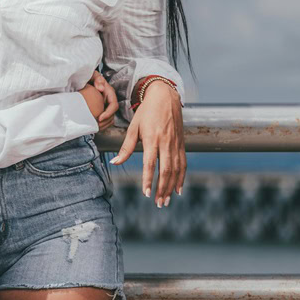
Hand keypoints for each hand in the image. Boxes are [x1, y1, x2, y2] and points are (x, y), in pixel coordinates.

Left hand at [78, 70, 118, 130]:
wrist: (82, 79)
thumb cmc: (88, 76)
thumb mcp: (93, 75)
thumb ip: (97, 79)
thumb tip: (101, 88)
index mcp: (109, 92)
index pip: (114, 105)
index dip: (108, 113)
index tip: (100, 118)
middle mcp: (109, 100)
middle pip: (112, 114)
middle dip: (105, 122)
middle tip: (95, 125)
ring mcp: (105, 105)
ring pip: (109, 119)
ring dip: (103, 125)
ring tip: (94, 127)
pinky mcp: (101, 109)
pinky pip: (104, 120)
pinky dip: (100, 124)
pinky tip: (92, 125)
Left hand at [109, 81, 185, 207]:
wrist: (165, 96)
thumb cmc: (146, 112)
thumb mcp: (134, 127)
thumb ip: (126, 147)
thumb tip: (115, 162)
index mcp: (152, 138)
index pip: (150, 163)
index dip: (148, 179)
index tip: (145, 193)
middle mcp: (166, 142)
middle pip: (165, 170)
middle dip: (162, 189)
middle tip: (158, 203)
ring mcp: (175, 143)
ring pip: (176, 169)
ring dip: (171, 187)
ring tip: (166, 200)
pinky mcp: (181, 143)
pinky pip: (183, 163)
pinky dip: (181, 177)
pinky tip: (178, 188)